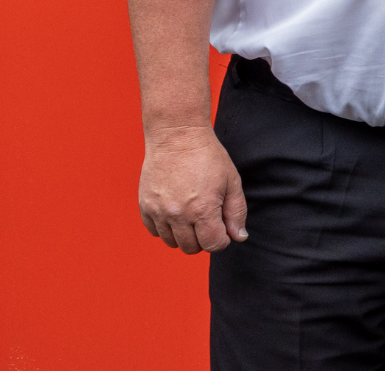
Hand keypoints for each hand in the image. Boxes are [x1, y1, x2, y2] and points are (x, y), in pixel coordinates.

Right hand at [138, 125, 247, 253]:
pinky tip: (175, 212)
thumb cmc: (208, 156)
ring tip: (191, 214)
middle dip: (203, 239)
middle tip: (207, 219)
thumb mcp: (231, 182)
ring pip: (171, 242)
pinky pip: (154, 231)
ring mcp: (159, 211)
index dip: (222, 239)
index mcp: (203, 210)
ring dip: (184, 235)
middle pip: (191, 248)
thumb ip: (236, 212)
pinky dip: (165, 228)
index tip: (222, 227)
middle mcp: (178, 215)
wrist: (177, 135)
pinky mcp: (145, 206)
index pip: (213, 245)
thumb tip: (239, 237)